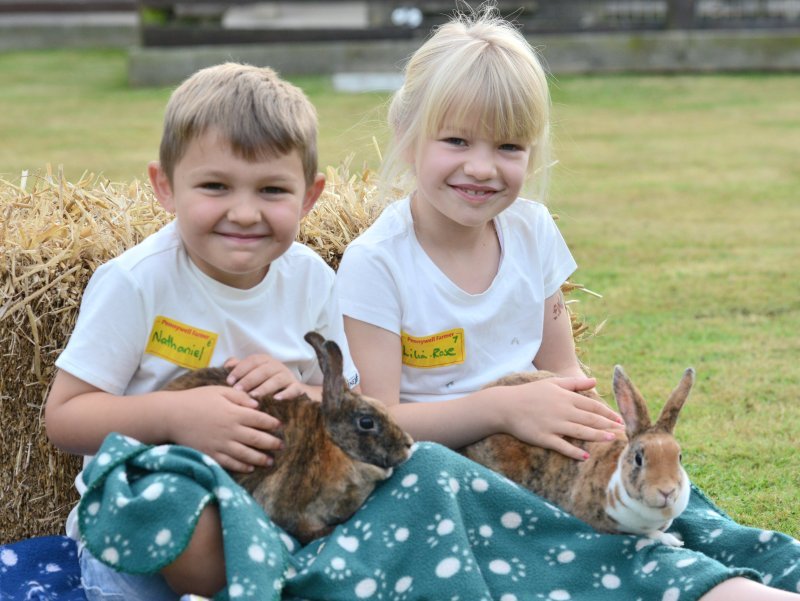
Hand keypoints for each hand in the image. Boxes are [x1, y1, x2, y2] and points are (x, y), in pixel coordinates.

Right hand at [168, 385, 282, 472]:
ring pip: (246, 454)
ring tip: (270, 461)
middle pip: (256, 439)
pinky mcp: (210, 454)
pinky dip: (241, 467)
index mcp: (234, 413)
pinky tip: (250, 468)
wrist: (171, 415)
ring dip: (260, 458)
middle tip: (282, 446)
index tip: (280, 426)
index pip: (260, 419)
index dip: (272, 424)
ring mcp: (221, 444)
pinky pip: (230, 463)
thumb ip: (240, 397)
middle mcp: (230, 430)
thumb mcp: (219, 391)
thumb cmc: (196, 399)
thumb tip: (257, 404)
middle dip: (271, 443)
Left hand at [223, 353, 306, 399]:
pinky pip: (293, 389)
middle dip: (249, 380)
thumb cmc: (265, 382)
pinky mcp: (297, 388)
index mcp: (265, 360)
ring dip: (264, 387)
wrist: (291, 391)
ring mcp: (288, 376)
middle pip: (263, 370)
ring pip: (277, 379)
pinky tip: (276, 400)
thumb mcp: (253, 373)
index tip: (229, 381)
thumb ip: (240, 367)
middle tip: (238, 390)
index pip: (252, 361)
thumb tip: (227, 365)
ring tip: (254, 396)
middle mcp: (277, 366)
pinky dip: (286, 394)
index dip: (240, 369)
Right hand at [496, 376, 623, 460]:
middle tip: (623, 432)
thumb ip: (575, 383)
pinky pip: (562, 446)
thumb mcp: (552, 382)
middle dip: (608, 425)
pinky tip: (585, 456)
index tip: (620, 419)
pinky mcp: (543, 437)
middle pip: (590, 419)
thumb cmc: (530, 393)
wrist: (505, 406)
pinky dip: (574, 451)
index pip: (592, 405)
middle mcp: (562, 410)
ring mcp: (553, 425)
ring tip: (611, 440)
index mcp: (565, 397)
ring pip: (580, 432)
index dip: (607, 412)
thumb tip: (595, 381)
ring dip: (597, 436)